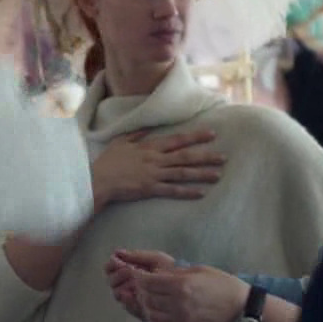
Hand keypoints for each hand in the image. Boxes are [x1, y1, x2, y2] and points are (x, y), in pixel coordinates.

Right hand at [91, 130, 224, 210]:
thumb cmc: (107, 162)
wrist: (97, 179)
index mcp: (150, 146)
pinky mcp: (150, 189)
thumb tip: (148, 128)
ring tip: (218, 175)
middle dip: (206, 156)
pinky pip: (172, 190)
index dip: (195, 136)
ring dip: (202, 173)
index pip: (177, 139)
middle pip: (186, 156)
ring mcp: (154, 174)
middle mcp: (155, 159)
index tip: (212, 134)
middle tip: (224, 157)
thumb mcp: (121, 142)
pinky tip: (201, 193)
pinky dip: (187, 191)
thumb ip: (137, 134)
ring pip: (183, 172)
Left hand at [105, 249, 249, 321]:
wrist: (241, 311)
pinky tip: (156, 312)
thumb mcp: (199, 271)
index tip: (136, 274)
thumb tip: (154, 273)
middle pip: (146, 298)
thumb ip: (174, 273)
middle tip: (140, 286)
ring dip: (145, 305)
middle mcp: (177, 304)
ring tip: (147, 299)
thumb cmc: (223, 286)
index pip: (147, 282)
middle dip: (140, 291)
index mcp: (181, 286)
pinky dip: (154, 318)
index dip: (138, 278)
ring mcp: (180, 320)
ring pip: (150, 314)